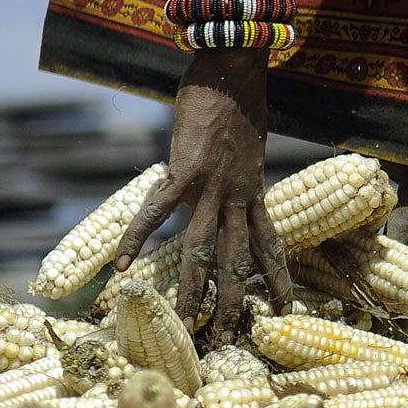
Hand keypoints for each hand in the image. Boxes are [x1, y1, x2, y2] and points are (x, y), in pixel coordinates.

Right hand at [113, 49, 292, 336]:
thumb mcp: (251, 150)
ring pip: (202, 249)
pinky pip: (157, 211)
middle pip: (236, 260)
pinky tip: (122, 265)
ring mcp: (212, 185)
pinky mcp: (184, 169)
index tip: (284, 312)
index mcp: (255, 192)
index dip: (277, 280)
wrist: (234, 68)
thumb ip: (241, 178)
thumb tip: (230, 196)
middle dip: (230, 302)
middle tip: (225, 339)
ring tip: (184, 326)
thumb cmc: (240, 104)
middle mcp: (238, 195)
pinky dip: (138, 238)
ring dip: (192, 290)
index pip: (271, 247)